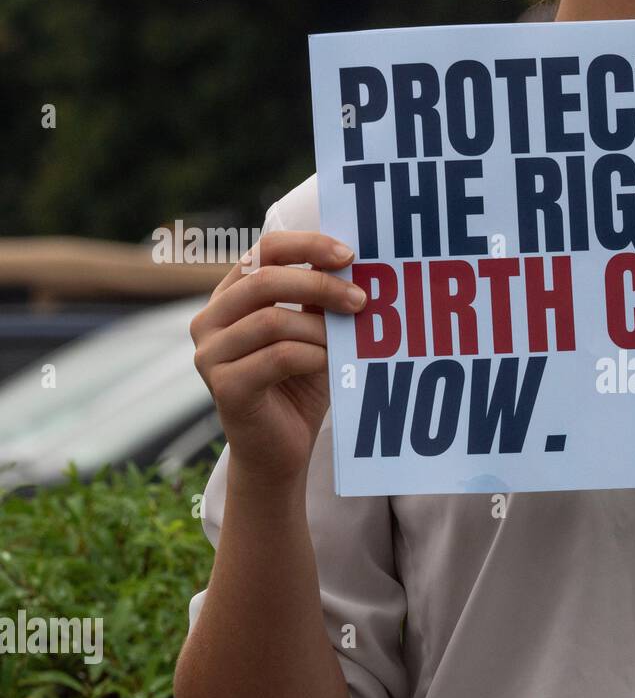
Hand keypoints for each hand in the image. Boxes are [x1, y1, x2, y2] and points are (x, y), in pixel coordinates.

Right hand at [189, 231, 366, 484]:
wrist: (281, 451)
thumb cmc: (300, 386)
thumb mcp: (314, 334)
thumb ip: (320, 301)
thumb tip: (355, 262)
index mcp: (231, 297)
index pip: (262, 251)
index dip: (306, 246)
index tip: (349, 255)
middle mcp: (210, 320)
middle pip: (264, 280)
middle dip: (321, 285)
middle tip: (362, 299)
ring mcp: (210, 353)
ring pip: (271, 320)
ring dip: (320, 328)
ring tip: (350, 341)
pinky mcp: (224, 386)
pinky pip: (277, 357)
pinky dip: (313, 356)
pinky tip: (332, 363)